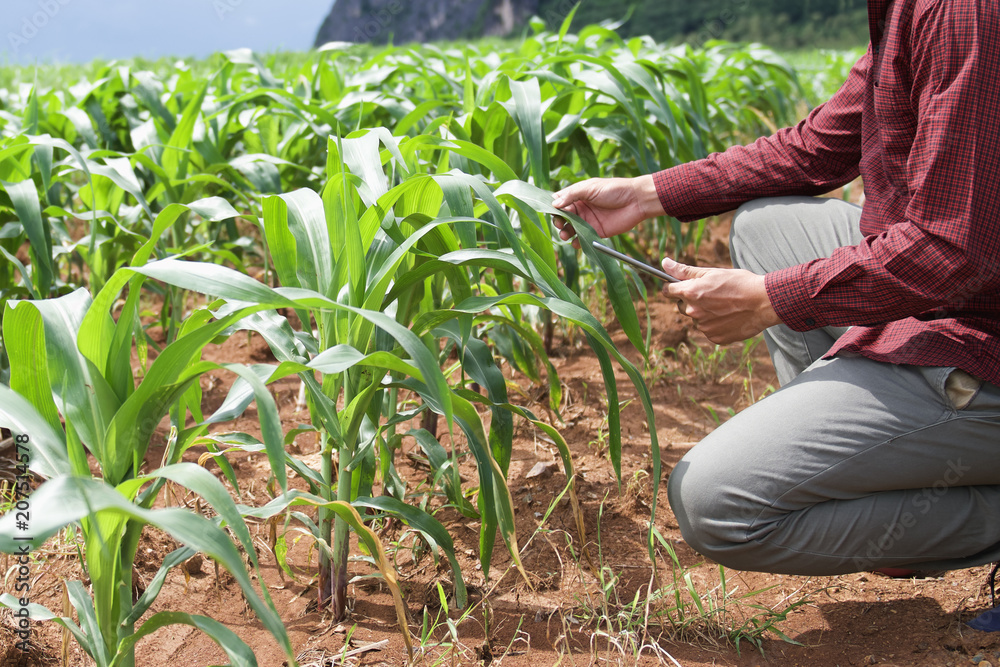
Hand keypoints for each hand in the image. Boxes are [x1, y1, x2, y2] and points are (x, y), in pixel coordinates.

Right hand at [552, 175, 664, 246]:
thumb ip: (572, 195)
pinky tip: (576, 242)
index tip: (550, 211)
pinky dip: (577, 242)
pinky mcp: (596, 232)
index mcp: (578, 195)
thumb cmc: (614, 189)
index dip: (553, 206)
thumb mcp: (590, 188)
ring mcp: (588, 221)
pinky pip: (582, 239)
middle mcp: (581, 208)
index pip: (560, 201)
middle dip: (558, 221)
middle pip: (563, 217)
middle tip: (560, 223)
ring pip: (570, 229)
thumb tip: (554, 204)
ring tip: (565, 235)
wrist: (636, 201)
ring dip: (565, 233)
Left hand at [662, 258, 781, 344]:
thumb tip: (664, 263)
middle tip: (712, 294)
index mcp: (691, 293)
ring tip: (725, 305)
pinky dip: (716, 325)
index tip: (680, 285)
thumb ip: (685, 270)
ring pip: (697, 319)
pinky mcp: (714, 338)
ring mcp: (704, 327)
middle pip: (682, 306)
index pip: (668, 290)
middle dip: (692, 300)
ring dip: (705, 313)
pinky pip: (709, 330)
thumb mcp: (712, 272)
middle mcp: (694, 312)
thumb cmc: (739, 283)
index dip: (673, 287)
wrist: (764, 302)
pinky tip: (730, 316)